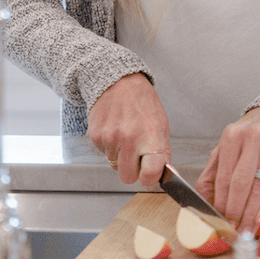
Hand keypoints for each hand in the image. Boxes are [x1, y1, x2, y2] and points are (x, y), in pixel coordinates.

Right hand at [87, 71, 171, 186]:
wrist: (118, 80)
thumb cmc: (142, 101)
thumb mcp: (161, 123)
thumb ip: (162, 150)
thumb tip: (163, 174)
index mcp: (150, 135)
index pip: (150, 174)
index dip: (150, 178)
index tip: (149, 173)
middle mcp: (129, 138)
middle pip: (127, 178)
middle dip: (133, 170)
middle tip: (136, 154)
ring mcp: (110, 138)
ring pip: (115, 166)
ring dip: (120, 156)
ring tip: (125, 134)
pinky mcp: (96, 137)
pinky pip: (104, 154)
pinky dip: (110, 147)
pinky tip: (115, 130)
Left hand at [197, 106, 259, 235]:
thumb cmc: (247, 135)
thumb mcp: (227, 145)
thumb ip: (213, 170)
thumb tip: (204, 199)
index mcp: (232, 136)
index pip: (224, 176)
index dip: (220, 202)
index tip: (219, 219)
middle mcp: (251, 139)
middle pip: (240, 183)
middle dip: (235, 210)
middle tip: (231, 228)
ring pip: (258, 188)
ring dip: (250, 214)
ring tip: (244, 231)